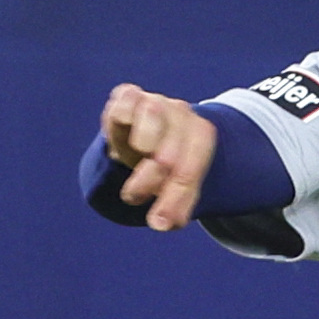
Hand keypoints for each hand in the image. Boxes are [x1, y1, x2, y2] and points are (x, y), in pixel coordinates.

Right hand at [99, 82, 217, 231]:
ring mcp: (156, 101)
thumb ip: (175, 206)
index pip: (192, 167)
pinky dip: (122, 120)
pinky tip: (118, 142)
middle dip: (152, 180)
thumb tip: (163, 224)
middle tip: (135, 198)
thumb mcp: (174, 185)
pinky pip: (127, 103)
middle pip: (171, 149)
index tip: (160, 222)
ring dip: (141, 147)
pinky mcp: (129, 94)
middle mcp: (182, 114)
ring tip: (129, 161)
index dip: (176, 197)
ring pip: (154, 116)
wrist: (145, 132)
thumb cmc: (162, 163)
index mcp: (200, 135)